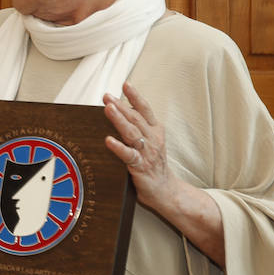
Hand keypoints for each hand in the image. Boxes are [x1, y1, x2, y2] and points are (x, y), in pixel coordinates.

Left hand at [102, 82, 172, 199]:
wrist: (166, 190)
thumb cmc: (152, 164)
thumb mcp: (148, 142)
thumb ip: (136, 128)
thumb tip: (116, 111)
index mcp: (155, 131)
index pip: (145, 110)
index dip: (135, 96)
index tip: (125, 84)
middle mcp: (153, 139)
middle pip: (135, 118)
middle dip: (120, 106)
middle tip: (107, 96)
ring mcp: (147, 153)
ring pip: (132, 133)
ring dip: (119, 120)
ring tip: (108, 109)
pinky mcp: (141, 167)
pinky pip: (128, 155)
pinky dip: (118, 147)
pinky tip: (108, 140)